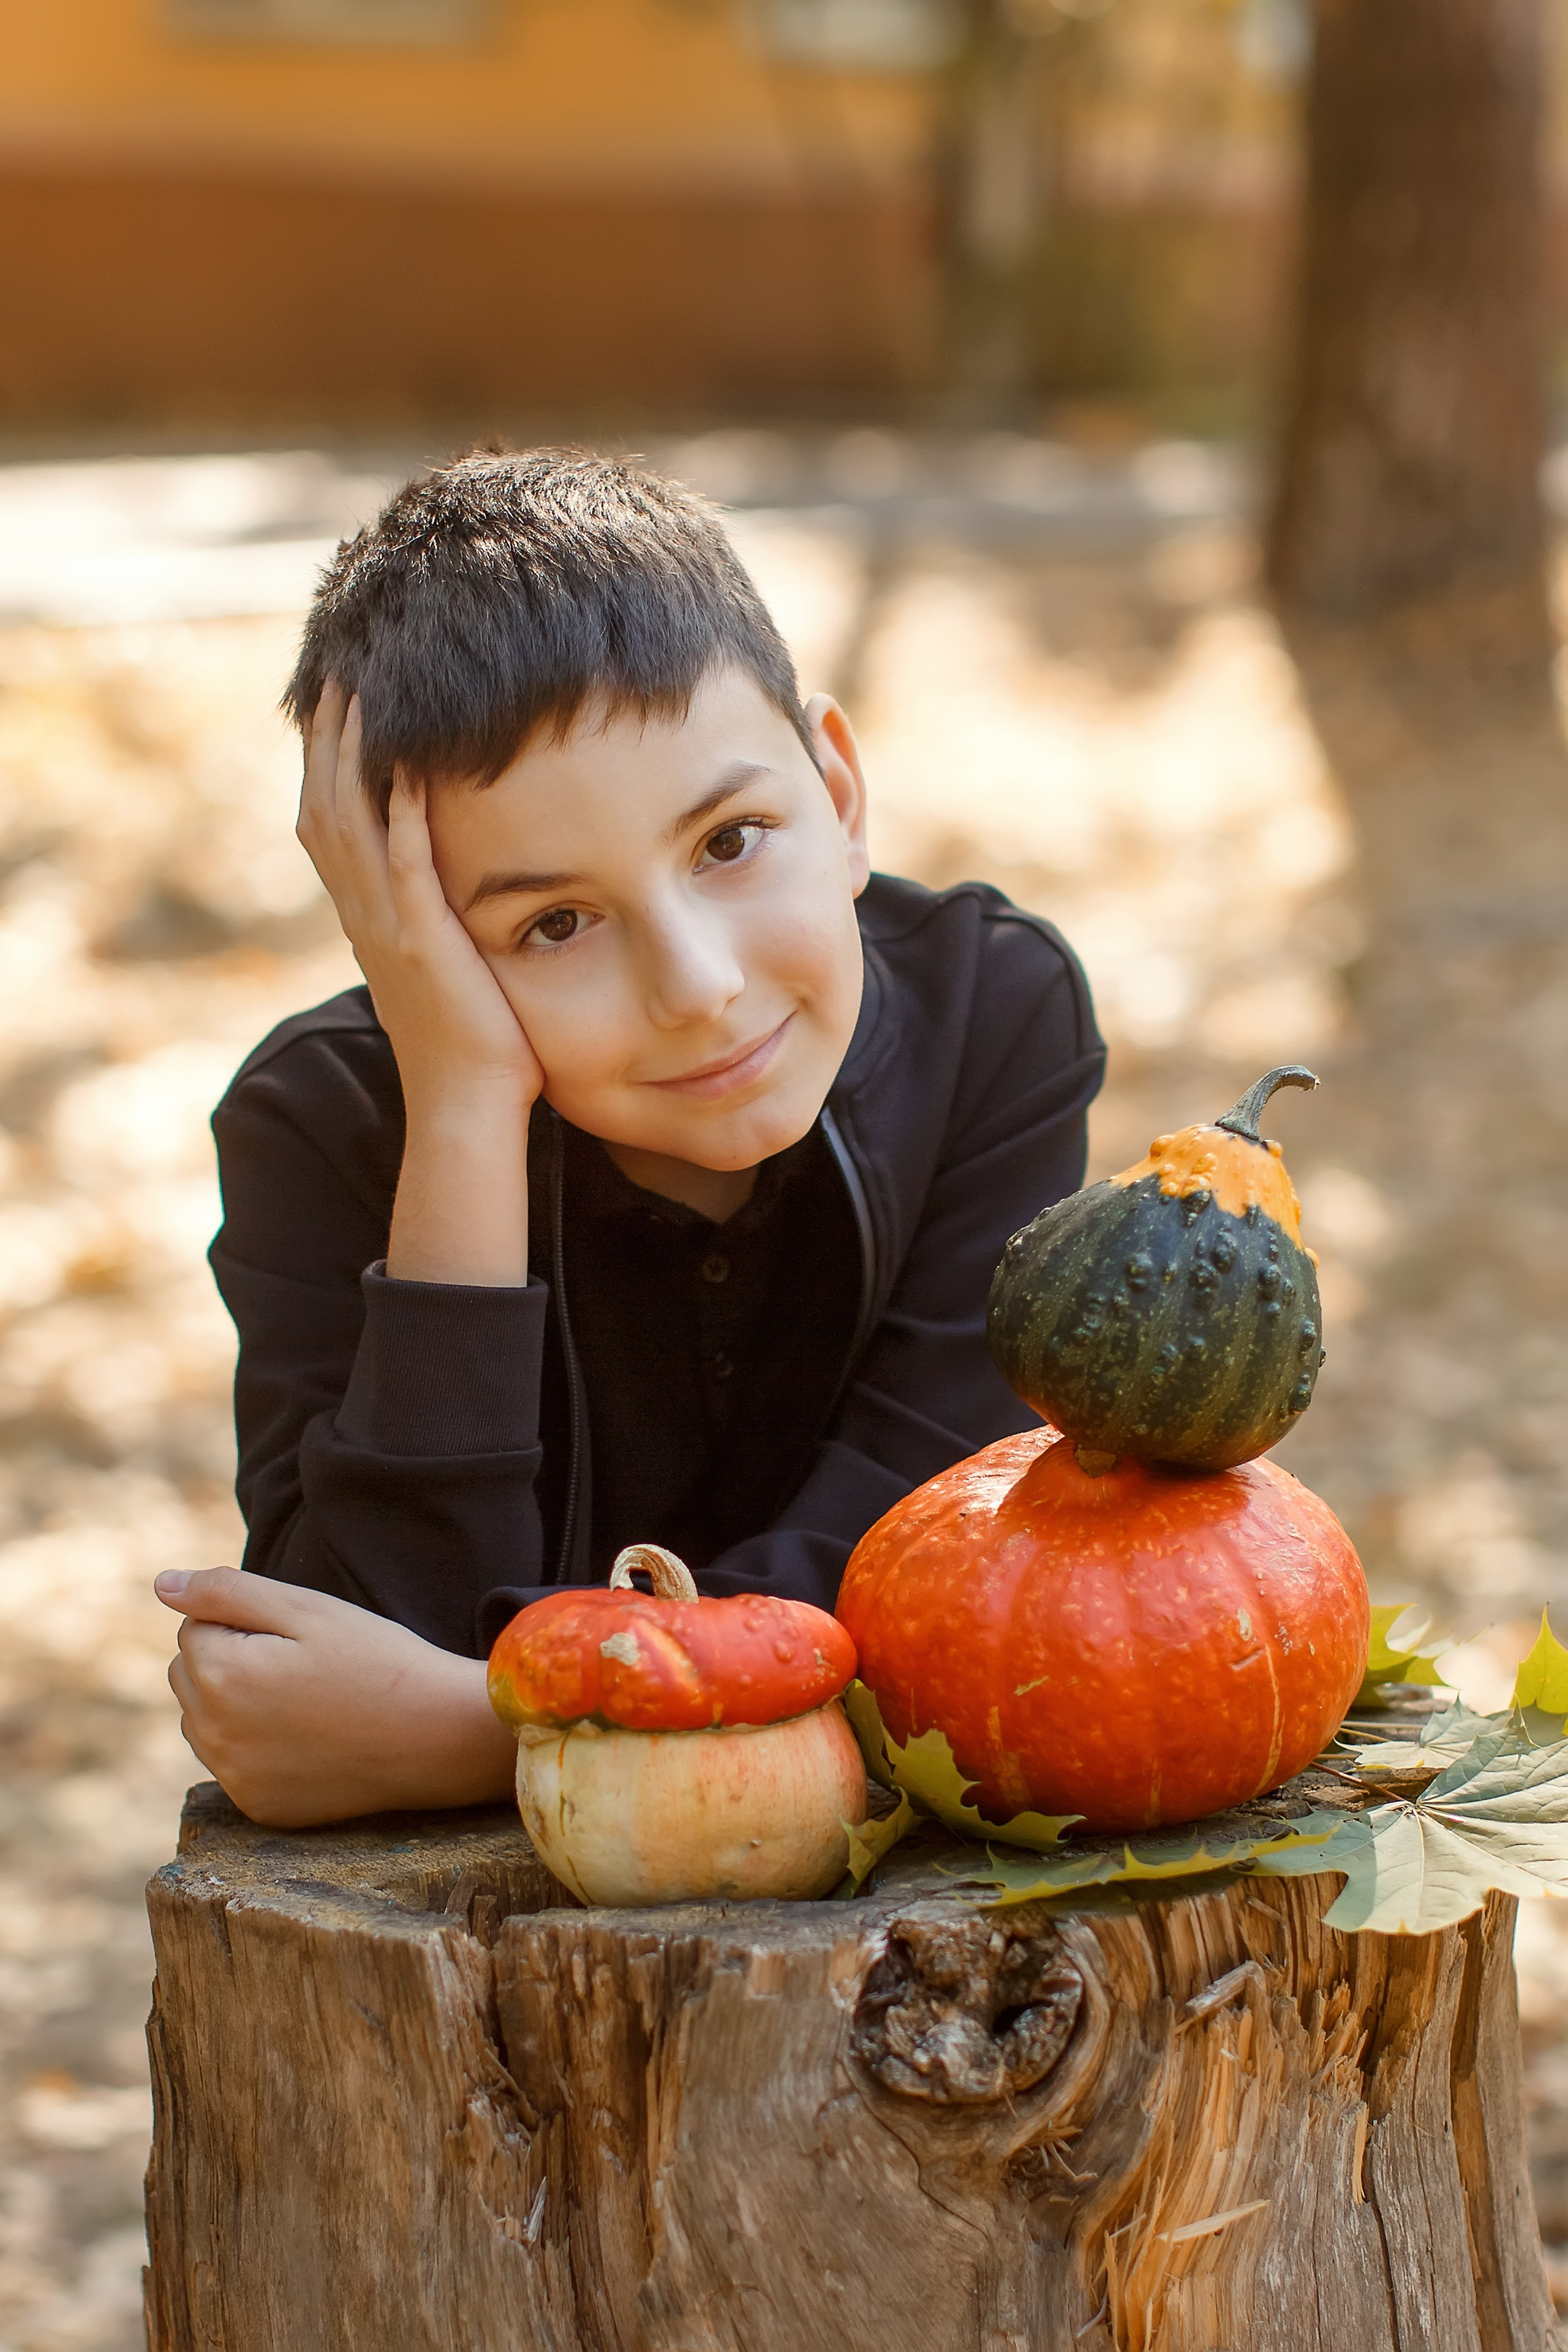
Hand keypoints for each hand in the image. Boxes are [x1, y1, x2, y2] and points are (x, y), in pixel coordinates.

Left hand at [157, 1567, 516, 1827]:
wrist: (437, 1736)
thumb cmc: (376, 1660)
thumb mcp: (307, 1609)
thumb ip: (225, 1592)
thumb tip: (162, 1585)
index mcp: (220, 1676)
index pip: (192, 1628)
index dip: (245, 1621)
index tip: (297, 1635)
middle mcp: (214, 1736)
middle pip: (188, 1676)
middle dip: (228, 1660)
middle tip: (301, 1664)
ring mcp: (235, 1779)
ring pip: (203, 1722)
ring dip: (234, 1703)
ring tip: (304, 1699)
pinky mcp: (259, 1808)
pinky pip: (232, 1765)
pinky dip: (257, 1748)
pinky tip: (309, 1738)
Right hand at [297, 680, 542, 1114]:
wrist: (465, 1109)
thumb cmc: (471, 1045)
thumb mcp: (438, 968)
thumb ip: (429, 921)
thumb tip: (441, 889)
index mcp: (365, 918)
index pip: (329, 824)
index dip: (325, 763)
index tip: (334, 707)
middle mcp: (364, 916)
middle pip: (325, 809)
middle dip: (329, 740)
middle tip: (337, 676)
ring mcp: (389, 929)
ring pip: (353, 826)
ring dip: (356, 758)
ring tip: (364, 695)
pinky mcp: (425, 945)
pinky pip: (409, 868)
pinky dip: (409, 815)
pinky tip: (416, 767)